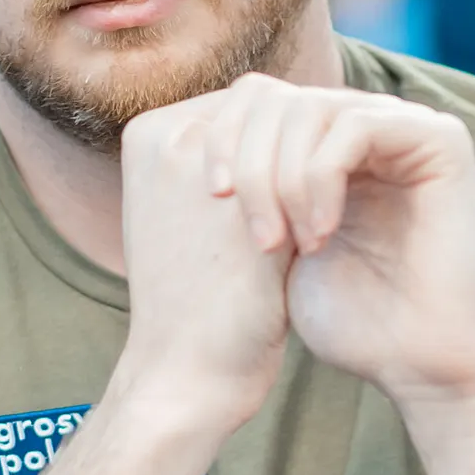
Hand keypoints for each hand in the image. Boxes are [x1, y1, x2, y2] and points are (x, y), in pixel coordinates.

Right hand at [119, 89, 292, 432]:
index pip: (237, 102)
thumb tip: (288, 133)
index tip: (304, 179)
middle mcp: (169, 137)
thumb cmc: (196, 304)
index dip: (281, 134)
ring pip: (290, 132)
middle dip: (301, 144)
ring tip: (318, 223)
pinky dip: (324, 196)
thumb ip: (227, 167)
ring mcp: (202, 164)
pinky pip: (307, 171)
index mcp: (148, 134)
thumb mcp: (190, 218)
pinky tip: (326, 238)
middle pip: (264, 103)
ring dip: (312, 172)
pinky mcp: (244, 201)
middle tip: (322, 193)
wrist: (184, 372)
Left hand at [199, 76, 474, 409]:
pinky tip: (321, 234)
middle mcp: (364, 124)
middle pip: (273, 96)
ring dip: (283, 179)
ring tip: (288, 244)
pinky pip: (355, 126)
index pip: (253, 100)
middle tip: (256, 238)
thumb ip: (249, 194)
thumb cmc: (350, 320)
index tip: (209, 201)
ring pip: (309, 108)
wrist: (422, 363)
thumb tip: (189, 144)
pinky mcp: (440, 140)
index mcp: (324, 145)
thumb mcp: (275, 250)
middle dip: (249, 165)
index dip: (221, 141)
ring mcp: (404, 127)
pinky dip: (322, 179)